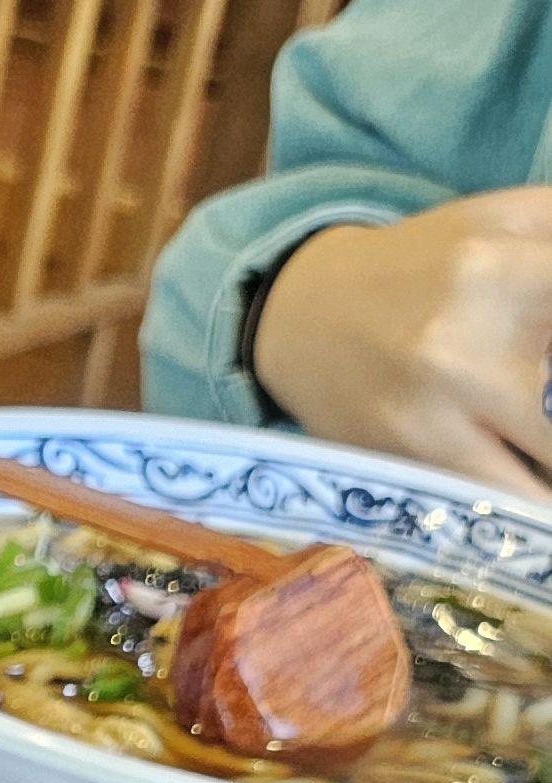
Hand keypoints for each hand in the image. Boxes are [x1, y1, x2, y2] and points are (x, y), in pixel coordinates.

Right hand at [253, 188, 551, 496]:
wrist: (303, 316)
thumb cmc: (421, 265)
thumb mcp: (504, 220)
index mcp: (504, 262)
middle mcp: (471, 338)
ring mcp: (441, 409)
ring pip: (551, 452)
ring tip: (551, 459)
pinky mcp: (418, 461)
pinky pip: (508, 498)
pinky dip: (540, 507)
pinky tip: (545, 513)